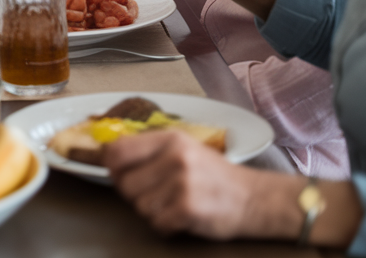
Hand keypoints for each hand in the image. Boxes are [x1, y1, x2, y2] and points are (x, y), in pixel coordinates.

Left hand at [105, 131, 290, 240]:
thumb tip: (109, 159)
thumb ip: (149, 151)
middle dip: (135, 195)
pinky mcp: (188, 208)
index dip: (112, 166)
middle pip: (125, 183)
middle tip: (156, 195)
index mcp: (169, 139)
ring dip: (153, 212)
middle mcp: (175, 157)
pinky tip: (181, 218)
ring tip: (173, 204)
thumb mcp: (183, 150)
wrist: (256, 199)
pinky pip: (157, 224)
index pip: (118, 150)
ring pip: (139, 206)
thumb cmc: (214, 176)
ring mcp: (182, 182)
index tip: (119, 174)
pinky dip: (166, 227)